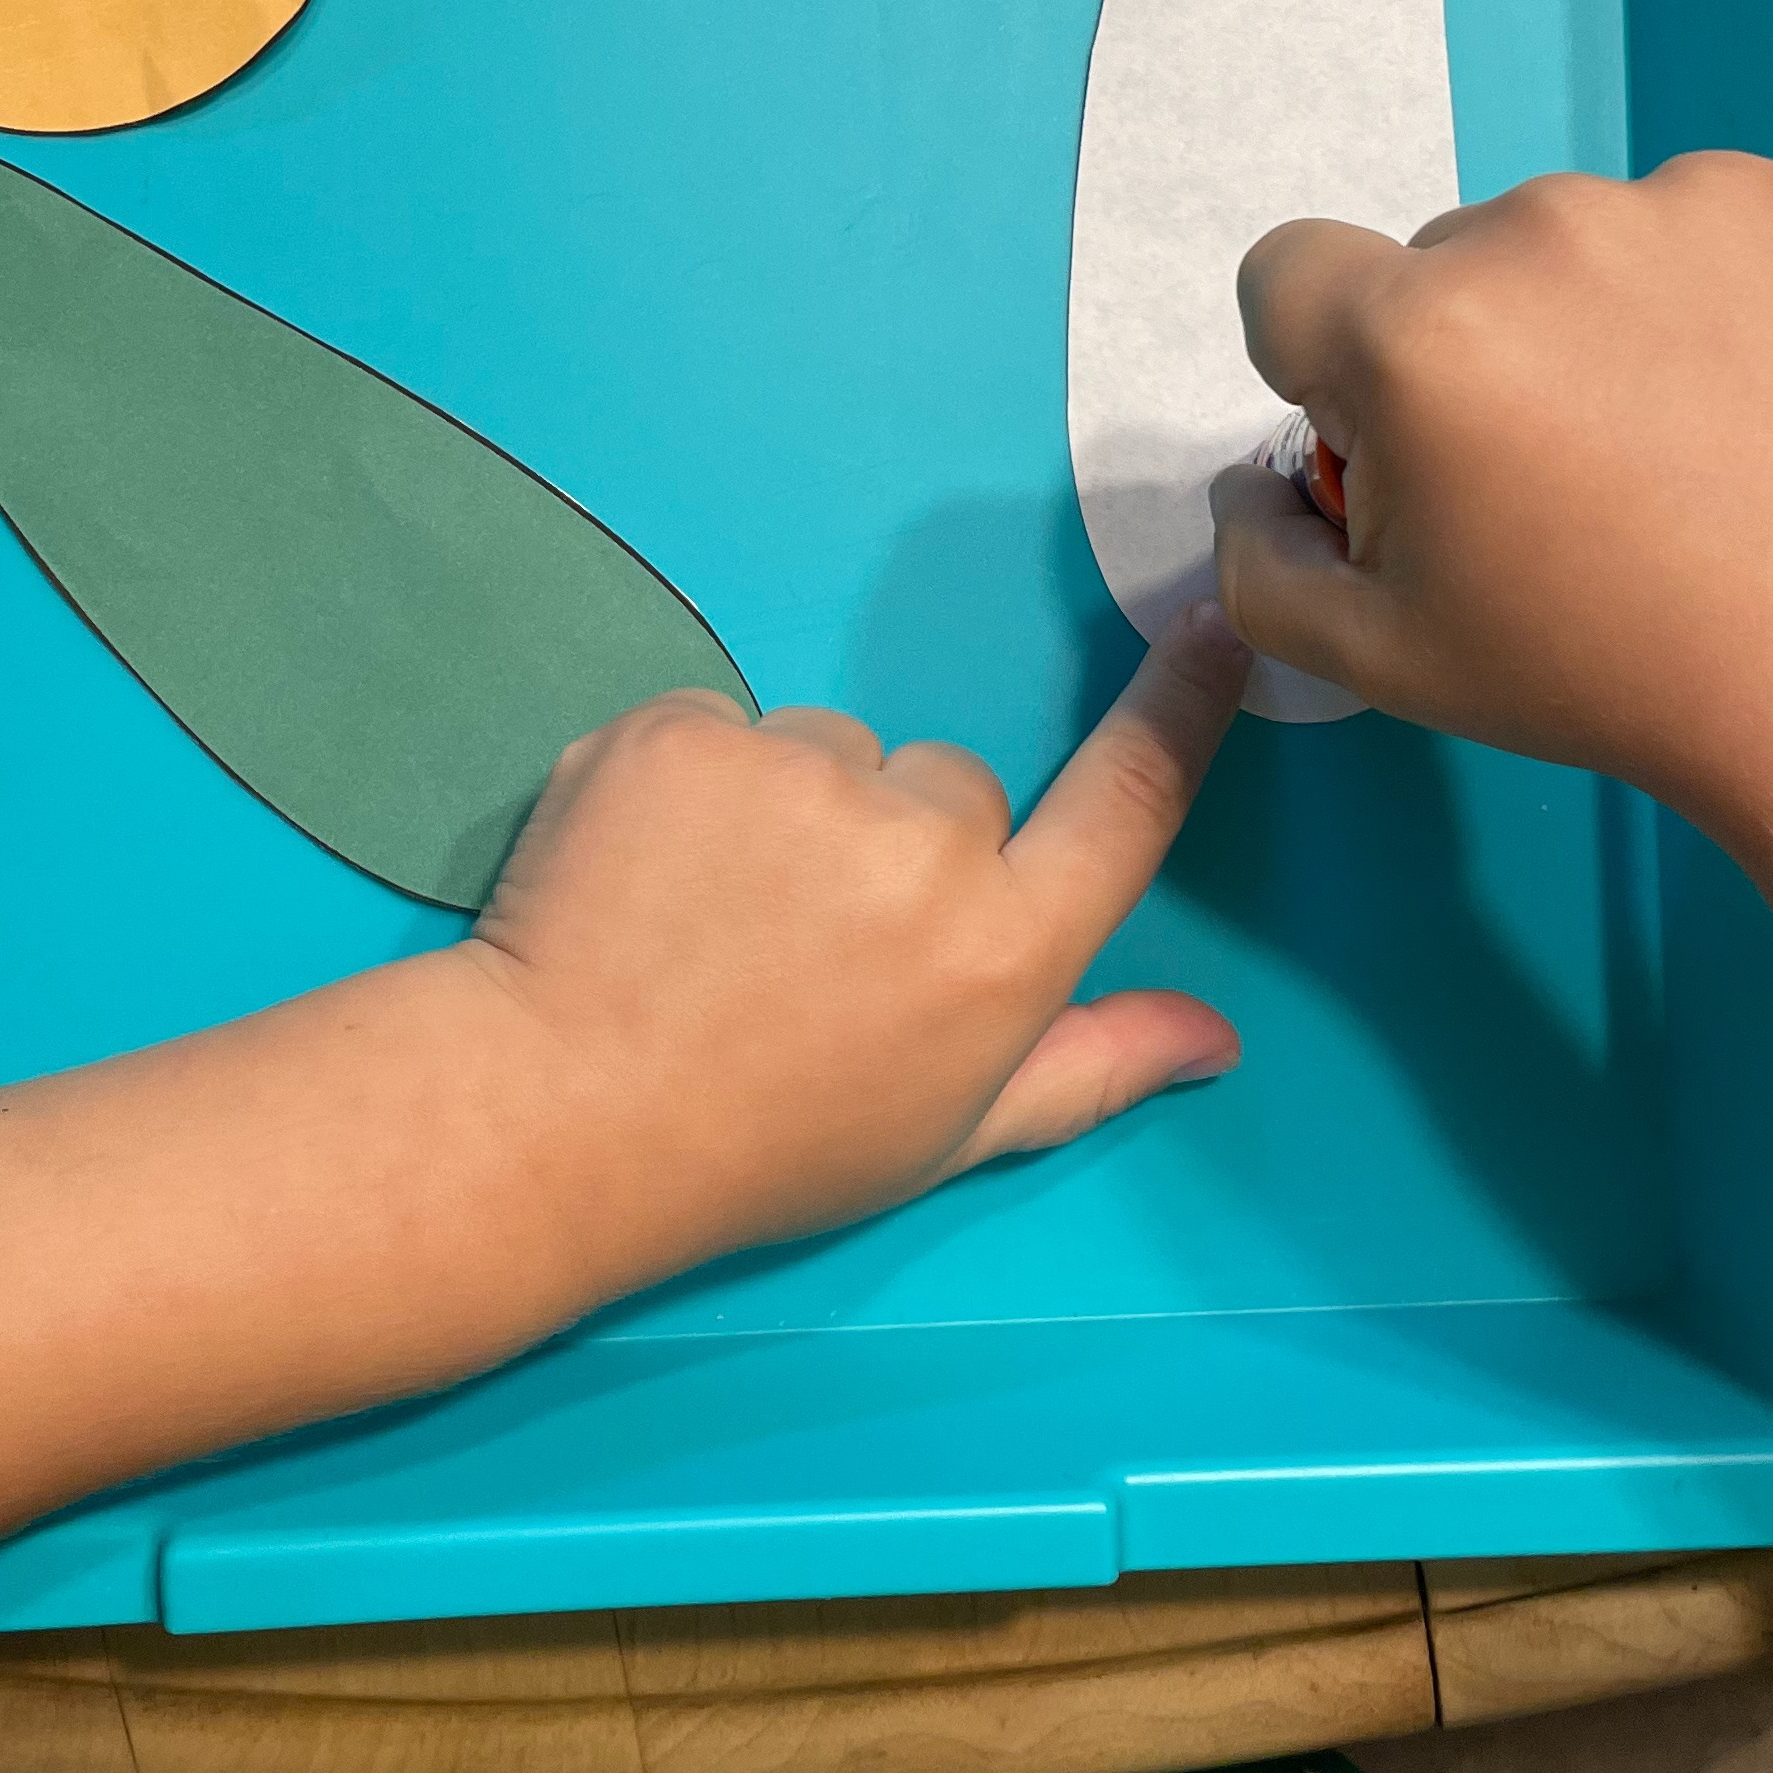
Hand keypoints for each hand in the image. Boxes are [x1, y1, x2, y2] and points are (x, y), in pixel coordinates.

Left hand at [457, 605, 1248, 1307]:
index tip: (1211, 627)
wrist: (557, 1117)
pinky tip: (652, 873)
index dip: (1181, 703)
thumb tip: (1215, 1036)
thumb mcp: (950, 1134)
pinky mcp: (688, 735)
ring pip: (831, 751)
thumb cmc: (769, 1146)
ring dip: (790, 810)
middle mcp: (924, 848)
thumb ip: (1090, 1067)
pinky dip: (691, 785)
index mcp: (1004, 948)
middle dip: (901, 839)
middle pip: (951, 783)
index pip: (1128, 798)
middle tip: (810, 943)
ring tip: (716, 917)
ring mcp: (799, 777)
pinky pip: (724, 728)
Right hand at [1208, 157, 1772, 844]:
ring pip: (1591, 244)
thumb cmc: (1617, 673)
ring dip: (1607, 321)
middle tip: (1570, 487)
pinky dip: (1731, 301)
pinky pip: (1721, 228)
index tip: (1410, 447)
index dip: (1326, 368)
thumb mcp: (1386, 660)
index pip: (1288, 275)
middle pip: (1451, 264)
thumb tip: (1253, 487)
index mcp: (1417, 332)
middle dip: (1478, 353)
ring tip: (1691, 454)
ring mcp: (1693, 201)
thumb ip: (1259, 564)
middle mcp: (1543, 229)